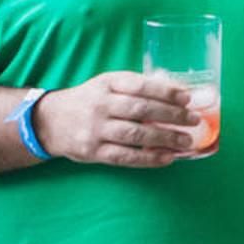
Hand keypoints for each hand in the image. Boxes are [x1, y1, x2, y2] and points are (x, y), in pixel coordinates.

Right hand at [32, 72, 196, 166]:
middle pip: (140, 110)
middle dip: (171, 116)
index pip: (140, 86)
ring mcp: (95, 130)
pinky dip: (148, 159)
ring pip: (134, 135)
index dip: (166, 92)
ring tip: (186, 141)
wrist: (49, 121)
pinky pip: (124, 157)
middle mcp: (100, 105)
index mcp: (107, 84)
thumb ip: (137, 86)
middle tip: (194, 120)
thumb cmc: (90, 100)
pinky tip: (167, 158)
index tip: (187, 98)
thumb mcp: (108, 84)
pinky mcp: (92, 152)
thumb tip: (178, 91)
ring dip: (164, 139)